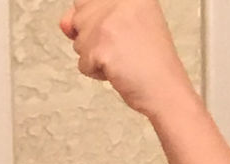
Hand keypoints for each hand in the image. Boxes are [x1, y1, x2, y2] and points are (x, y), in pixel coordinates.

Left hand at [58, 0, 193, 117]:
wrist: (165, 88)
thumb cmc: (151, 61)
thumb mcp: (124, 26)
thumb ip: (90, 17)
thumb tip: (64, 23)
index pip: (88, 0)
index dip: (95, 20)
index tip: (112, 34)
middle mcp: (119, 0)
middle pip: (81, 19)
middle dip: (94, 39)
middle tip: (120, 48)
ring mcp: (108, 22)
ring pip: (79, 42)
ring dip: (95, 57)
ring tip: (120, 59)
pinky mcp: (101, 46)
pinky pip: (82, 63)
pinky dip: (96, 73)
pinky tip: (117, 70)